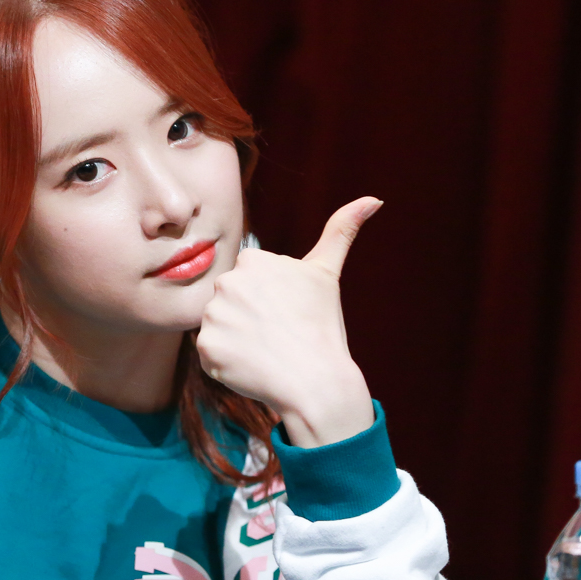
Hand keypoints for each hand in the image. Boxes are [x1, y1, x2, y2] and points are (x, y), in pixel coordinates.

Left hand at [197, 197, 379, 447]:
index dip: (270, 301)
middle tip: (278, 334)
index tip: (287, 313)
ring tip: (266, 351)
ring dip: (239, 341)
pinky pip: (212, 354)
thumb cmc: (322, 326)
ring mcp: (213, 316)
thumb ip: (342, 230)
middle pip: (233, 303)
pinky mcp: (205, 348)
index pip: (251, 282)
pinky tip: (252, 366)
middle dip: (251, 318)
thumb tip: (374, 199)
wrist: (315, 380)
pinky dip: (228, 363)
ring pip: (222, 328)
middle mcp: (226, 282)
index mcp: (252, 260)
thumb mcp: (327, 273)